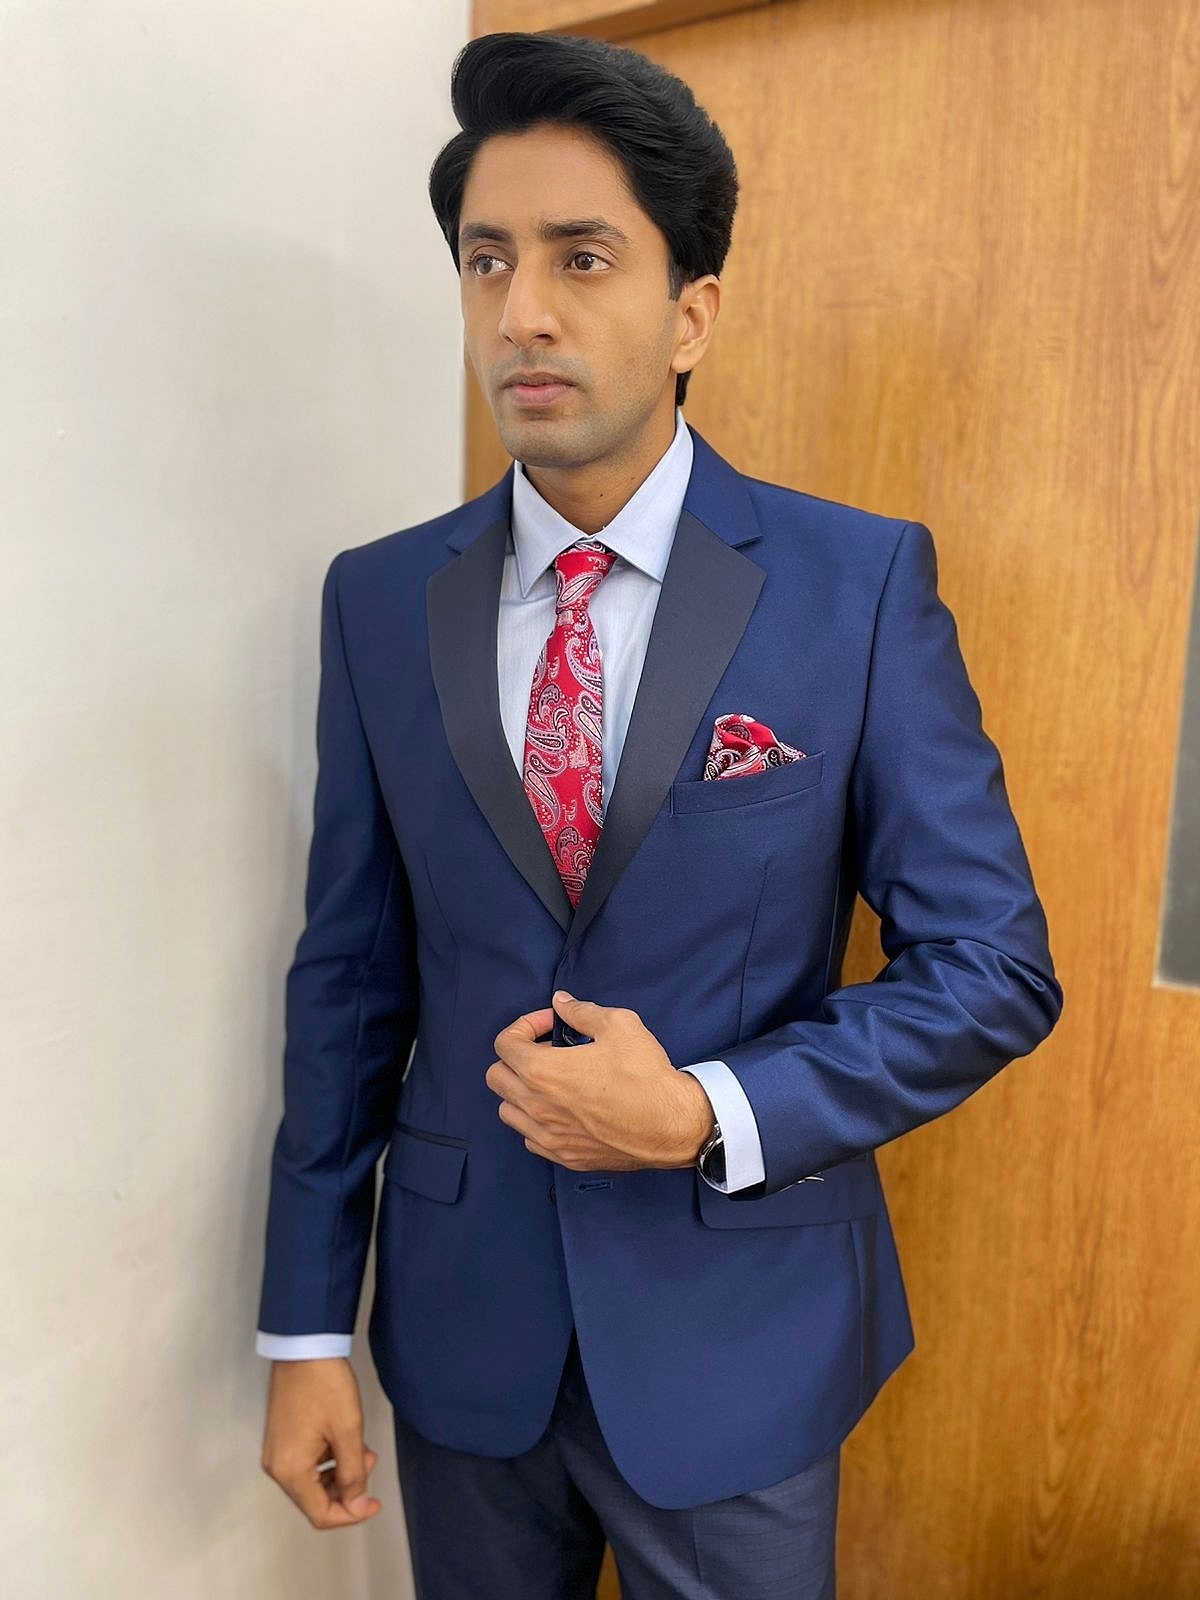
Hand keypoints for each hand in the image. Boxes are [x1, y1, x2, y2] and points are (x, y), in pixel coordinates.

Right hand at [260, 1357, 381, 1529]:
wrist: (304, 1346)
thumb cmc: (322, 1381)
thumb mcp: (347, 1430)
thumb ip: (354, 1473)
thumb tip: (356, 1504)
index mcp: (290, 1469)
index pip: (320, 1514)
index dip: (350, 1514)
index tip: (371, 1504)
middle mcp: (277, 1465)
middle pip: (314, 1499)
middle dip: (347, 1490)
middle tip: (370, 1468)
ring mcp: (277, 1450)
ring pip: (312, 1480)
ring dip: (340, 1473)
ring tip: (362, 1450)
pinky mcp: (281, 1436)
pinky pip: (306, 1462)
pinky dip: (328, 1459)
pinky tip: (345, 1441)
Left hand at [485, 991, 715, 1171]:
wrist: (671, 1125)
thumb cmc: (645, 1074)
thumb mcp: (619, 1025)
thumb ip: (581, 1010)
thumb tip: (561, 1002)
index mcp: (542, 1072)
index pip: (504, 1044)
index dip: (525, 1025)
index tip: (551, 1023)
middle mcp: (537, 1107)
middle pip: (497, 1077)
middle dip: (516, 1056)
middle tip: (549, 1050)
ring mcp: (548, 1136)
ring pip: (507, 1110)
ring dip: (520, 1090)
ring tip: (551, 1081)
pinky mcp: (563, 1156)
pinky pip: (529, 1137)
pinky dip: (535, 1120)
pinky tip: (561, 1109)